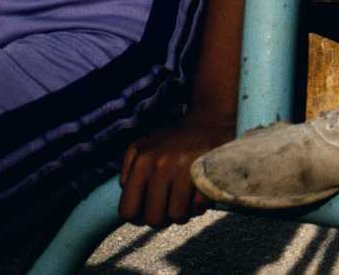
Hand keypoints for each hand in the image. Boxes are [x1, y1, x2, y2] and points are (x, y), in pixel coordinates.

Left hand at [117, 111, 235, 226]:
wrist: (211, 118)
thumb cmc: (174, 137)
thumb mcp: (142, 146)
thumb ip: (128, 170)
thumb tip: (127, 192)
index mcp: (142, 163)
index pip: (128, 211)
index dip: (138, 218)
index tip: (149, 212)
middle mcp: (160, 166)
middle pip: (154, 218)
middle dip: (163, 220)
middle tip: (170, 209)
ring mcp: (185, 169)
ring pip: (177, 216)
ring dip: (183, 214)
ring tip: (186, 202)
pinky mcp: (207, 171)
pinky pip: (199, 206)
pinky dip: (200, 205)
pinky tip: (199, 195)